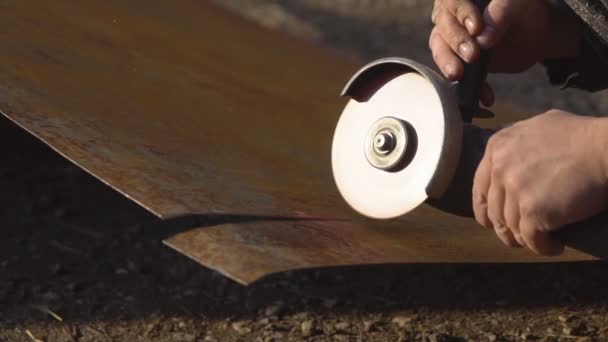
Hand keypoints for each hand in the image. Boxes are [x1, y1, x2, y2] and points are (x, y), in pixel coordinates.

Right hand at [429, 0, 582, 104]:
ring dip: (448, 63)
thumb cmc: (525, 11)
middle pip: (443, 26)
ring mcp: (450, 38)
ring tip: (457, 75)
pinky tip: (485, 95)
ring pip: (439, 48)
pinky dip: (470, 86)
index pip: (452, 1)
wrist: (534, 35)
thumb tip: (484, 38)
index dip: (461, 13)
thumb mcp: (519, 5)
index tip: (477, 28)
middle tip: (472, 55)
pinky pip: (454, 72)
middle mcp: (450, 15)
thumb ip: (502, 13)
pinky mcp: (456, 60)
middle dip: (456, 42)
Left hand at [472, 110, 607, 254]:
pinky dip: (543, 247)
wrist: (607, 148)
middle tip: (520, 237)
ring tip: (541, 242)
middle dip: (505, 228)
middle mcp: (499, 168)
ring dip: (525, 239)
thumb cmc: (582, 136)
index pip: (479, 188)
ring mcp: (514, 190)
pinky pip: (531, 239)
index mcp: (497, 147)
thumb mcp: (538, 127)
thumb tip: (508, 156)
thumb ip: (518, 143)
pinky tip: (554, 247)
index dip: (486, 209)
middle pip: (494, 211)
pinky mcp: (532, 211)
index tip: (495, 222)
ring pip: (510, 228)